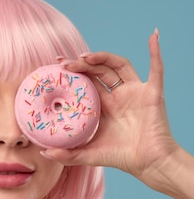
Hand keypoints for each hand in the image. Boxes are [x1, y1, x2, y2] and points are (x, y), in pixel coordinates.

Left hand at [43, 31, 177, 191]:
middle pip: (98, 71)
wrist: (147, 163)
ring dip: (102, 57)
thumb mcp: (88, 155)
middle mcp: (117, 96)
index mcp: (103, 107)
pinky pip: (156, 68)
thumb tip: (42, 153)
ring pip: (117, 65)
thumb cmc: (120, 158)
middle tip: (63, 64)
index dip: (72, 74)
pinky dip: (155, 52)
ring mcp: (134, 92)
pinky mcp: (151, 92)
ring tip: (84, 57)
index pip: (85, 83)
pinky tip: (153, 36)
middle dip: (80, 64)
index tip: (55, 68)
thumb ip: (67, 155)